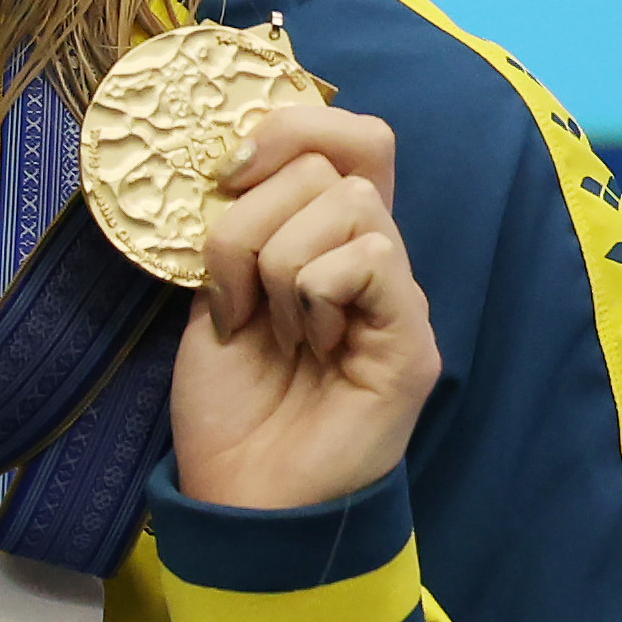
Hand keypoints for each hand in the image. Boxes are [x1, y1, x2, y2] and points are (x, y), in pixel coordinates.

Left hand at [166, 102, 435, 513]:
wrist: (244, 494)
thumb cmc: (228, 404)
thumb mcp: (211, 298)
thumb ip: (232, 232)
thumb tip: (231, 163)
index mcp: (322, 240)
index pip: (344, 135)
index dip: (289, 127)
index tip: (225, 172)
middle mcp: (370, 256)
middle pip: (336, 158)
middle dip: (254, 218)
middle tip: (234, 293)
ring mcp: (397, 293)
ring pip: (346, 204)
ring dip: (276, 265)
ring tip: (270, 332)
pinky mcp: (411, 334)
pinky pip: (368, 258)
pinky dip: (313, 295)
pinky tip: (306, 346)